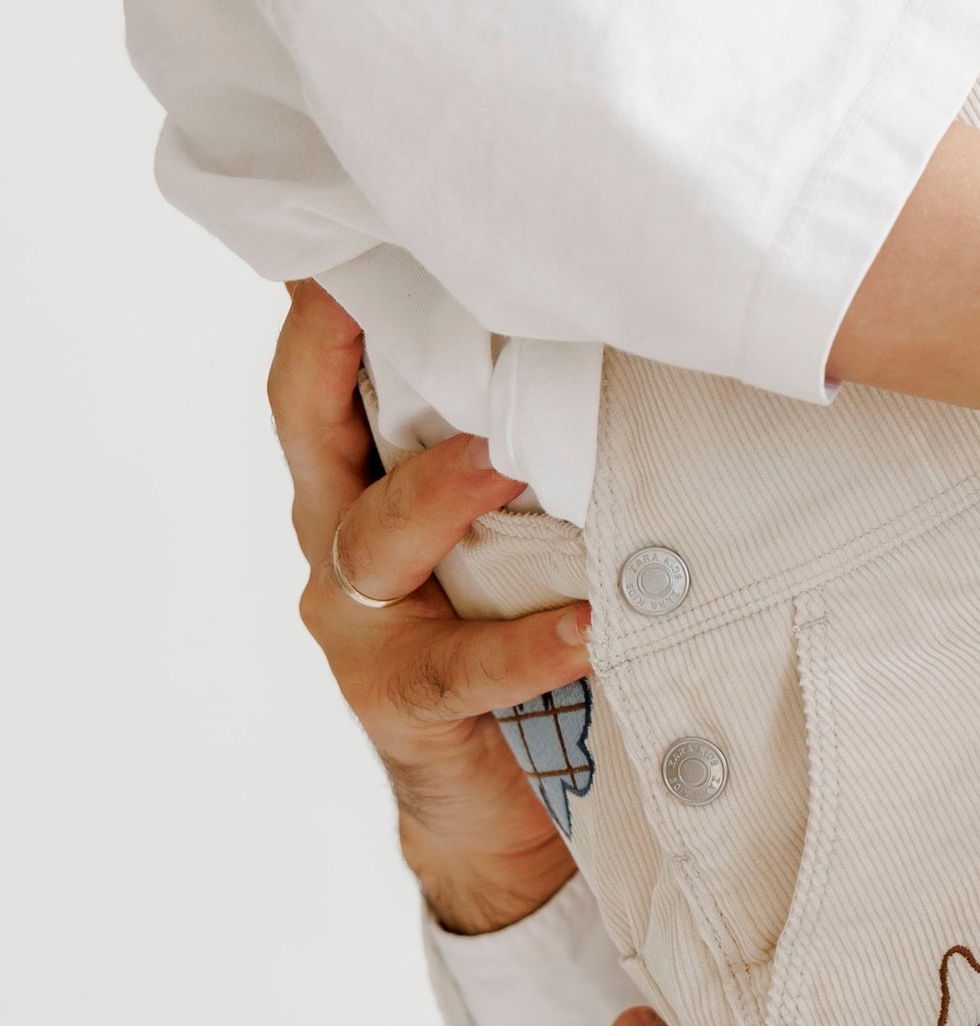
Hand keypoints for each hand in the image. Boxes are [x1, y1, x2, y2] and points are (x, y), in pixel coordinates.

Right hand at [269, 280, 589, 933]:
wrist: (504, 810)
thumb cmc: (517, 631)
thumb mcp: (511, 521)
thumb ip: (525, 438)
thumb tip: (619, 319)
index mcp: (357, 483)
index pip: (318, 375)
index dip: (326, 301)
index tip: (361, 216)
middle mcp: (340, 544)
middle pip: (313, 430)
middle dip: (348, 355)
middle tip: (433, 294)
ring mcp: (364, 629)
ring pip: (380, 540)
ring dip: (444, 490)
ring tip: (508, 457)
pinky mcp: (407, 705)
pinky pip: (465, 666)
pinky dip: (529, 644)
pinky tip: (589, 625)